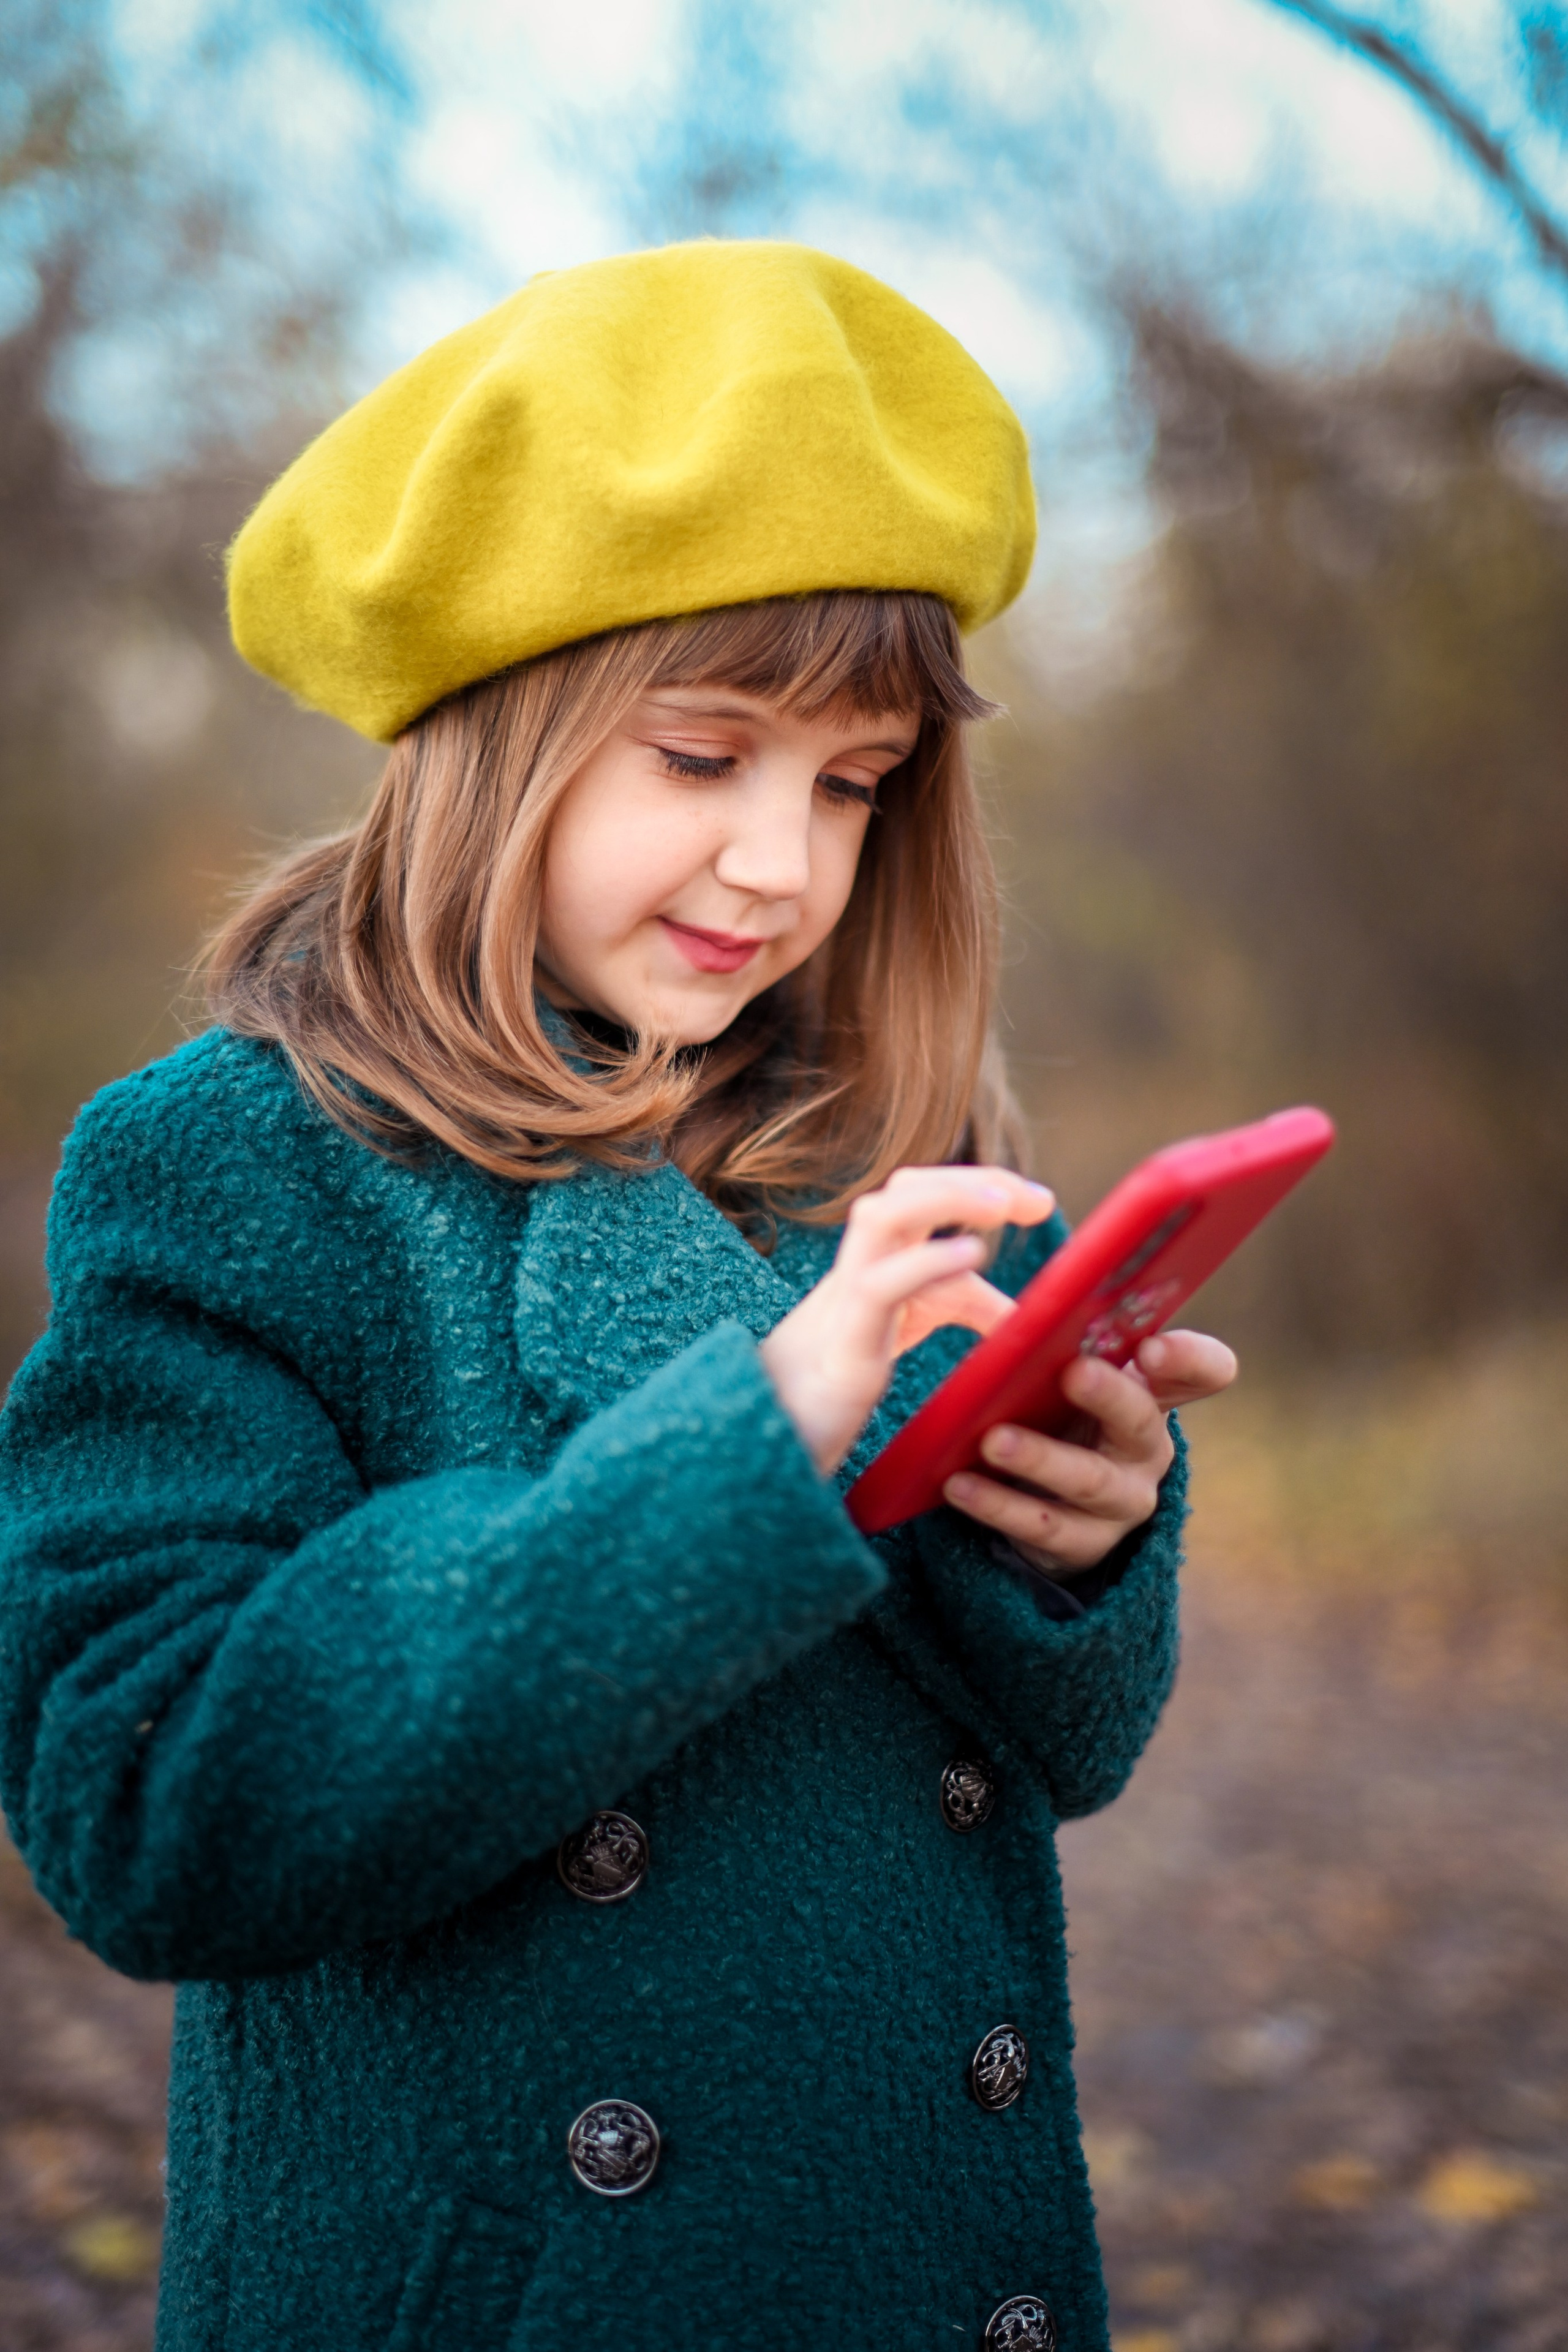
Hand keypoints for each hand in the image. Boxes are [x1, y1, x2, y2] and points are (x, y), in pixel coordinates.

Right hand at [759, 1165, 1054, 1474]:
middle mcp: (858, 1264)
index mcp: (874, 1254)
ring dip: (944, 1199)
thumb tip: (1027, 1312)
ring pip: (883, 1217)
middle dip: (971, 1181)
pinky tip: (972, 1255)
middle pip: (906, 1189)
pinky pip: (879, 1285)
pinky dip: (927, 1261)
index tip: (1038, 1200)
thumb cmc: (838, 1375)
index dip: (978, 1184)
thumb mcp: (912, 1321)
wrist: (768, 1430)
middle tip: (1034, 1200)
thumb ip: (962, 1305)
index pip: (923, 1193)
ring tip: (1002, 1205)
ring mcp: (846, 1296)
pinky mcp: (843, 1341)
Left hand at [942, 1329, 1237, 1575]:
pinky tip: (959, 1485)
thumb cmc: (1058, 1420)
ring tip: (993, 1441)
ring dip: (1040, 1457)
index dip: (1187, 1358)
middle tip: (1073, 1372)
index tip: (1151, 1348)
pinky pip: (1042, 1527)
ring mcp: (1121, 1502)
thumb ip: (1060, 1347)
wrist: (1050, 1509)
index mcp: (1151, 1395)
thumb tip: (1016, 1318)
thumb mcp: (1067, 1383)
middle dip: (1108, 1395)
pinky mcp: (1083, 1544)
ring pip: (1089, 1480)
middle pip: (1140, 1420)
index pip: (1203, 1371)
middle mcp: (1146, 1449)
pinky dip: (997, 1505)